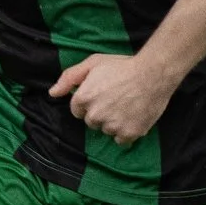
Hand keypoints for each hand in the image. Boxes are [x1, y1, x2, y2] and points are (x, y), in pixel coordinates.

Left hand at [47, 53, 178, 145]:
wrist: (153, 74)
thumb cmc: (122, 66)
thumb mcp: (93, 63)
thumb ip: (69, 78)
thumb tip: (52, 93)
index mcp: (83, 99)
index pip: (78, 111)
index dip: (90, 102)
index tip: (102, 94)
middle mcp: (95, 115)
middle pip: (92, 122)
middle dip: (100, 113)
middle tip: (116, 99)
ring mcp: (112, 126)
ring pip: (107, 131)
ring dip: (114, 123)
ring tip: (127, 106)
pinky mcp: (129, 134)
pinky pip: (122, 140)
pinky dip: (126, 132)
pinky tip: (133, 118)